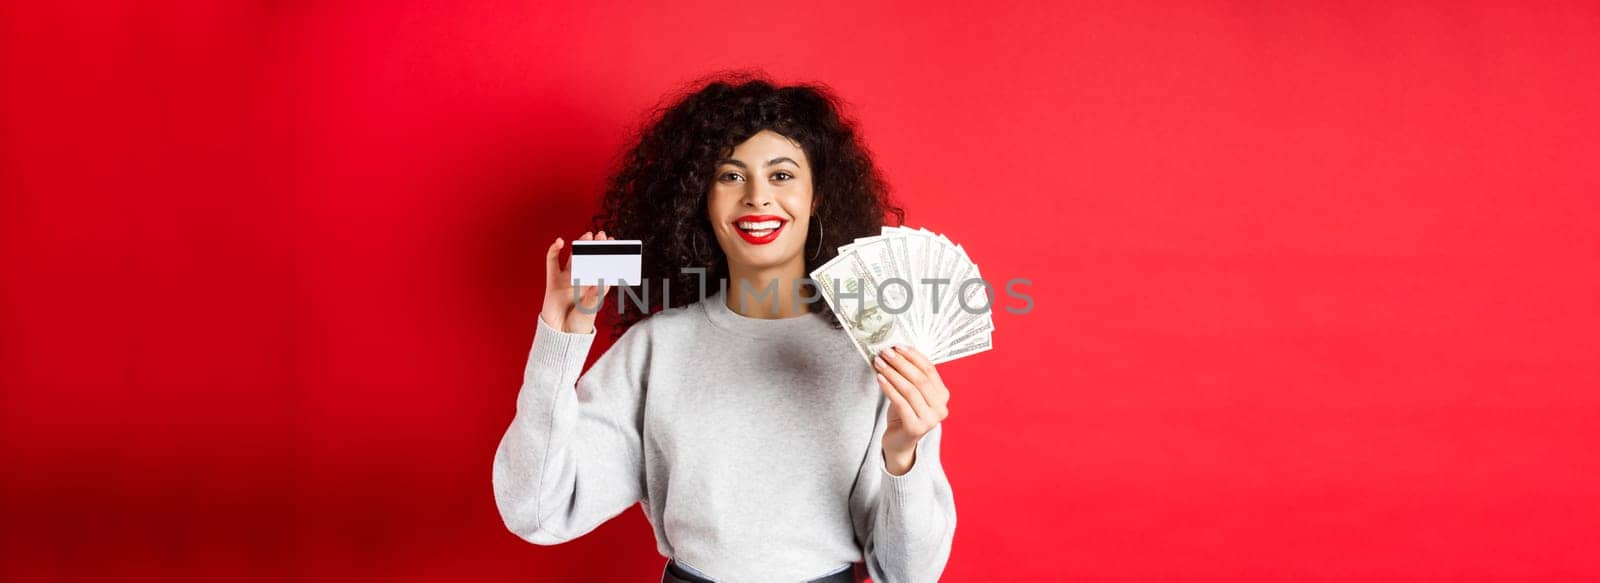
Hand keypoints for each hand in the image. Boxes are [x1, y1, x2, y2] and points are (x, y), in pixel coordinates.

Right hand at [540, 231, 614, 333]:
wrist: (559, 334)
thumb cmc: (578, 325)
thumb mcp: (589, 310)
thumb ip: (595, 296)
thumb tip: (604, 282)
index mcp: (594, 286)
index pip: (603, 266)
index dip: (608, 254)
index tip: (614, 242)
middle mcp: (582, 280)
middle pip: (589, 258)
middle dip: (595, 246)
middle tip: (601, 234)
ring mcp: (567, 279)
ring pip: (574, 257)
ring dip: (580, 245)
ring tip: (587, 235)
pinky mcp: (553, 280)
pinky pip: (552, 262)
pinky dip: (554, 251)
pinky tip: (559, 242)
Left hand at [873, 345, 949, 475]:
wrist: (899, 441)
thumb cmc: (904, 413)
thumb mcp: (910, 392)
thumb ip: (910, 375)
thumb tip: (895, 350)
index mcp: (943, 396)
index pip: (930, 370)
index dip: (913, 356)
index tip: (898, 346)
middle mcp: (941, 408)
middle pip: (920, 379)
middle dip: (901, 363)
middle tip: (886, 353)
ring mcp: (930, 420)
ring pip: (910, 390)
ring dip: (893, 373)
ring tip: (879, 363)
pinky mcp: (916, 428)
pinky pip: (901, 403)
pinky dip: (889, 388)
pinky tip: (879, 378)